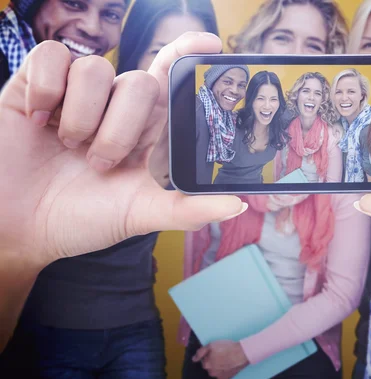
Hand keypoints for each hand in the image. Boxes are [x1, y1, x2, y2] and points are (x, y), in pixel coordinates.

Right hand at [0, 33, 246, 267]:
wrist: (19, 230)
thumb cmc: (83, 220)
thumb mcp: (139, 214)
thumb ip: (187, 209)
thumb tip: (237, 204)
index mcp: (145, 129)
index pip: (172, 79)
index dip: (189, 55)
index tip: (210, 45)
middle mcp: (115, 106)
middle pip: (139, 82)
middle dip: (121, 128)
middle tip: (100, 163)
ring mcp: (76, 95)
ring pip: (96, 69)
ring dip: (84, 116)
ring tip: (68, 147)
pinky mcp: (34, 86)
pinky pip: (51, 57)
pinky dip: (48, 88)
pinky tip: (39, 120)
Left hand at [193, 340, 249, 378]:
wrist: (241, 354)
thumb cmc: (227, 348)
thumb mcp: (211, 345)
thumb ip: (200, 352)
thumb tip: (194, 359)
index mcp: (206, 364)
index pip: (203, 359)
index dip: (208, 354)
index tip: (215, 351)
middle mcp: (211, 372)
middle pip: (208, 366)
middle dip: (212, 361)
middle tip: (221, 355)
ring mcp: (218, 376)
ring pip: (214, 372)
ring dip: (217, 367)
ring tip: (225, 360)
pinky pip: (220, 377)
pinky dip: (222, 373)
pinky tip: (226, 367)